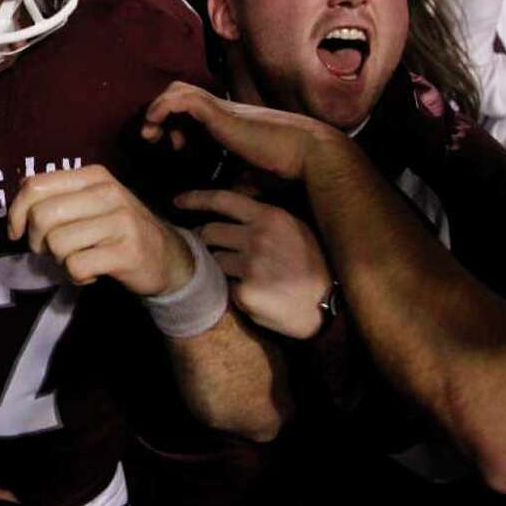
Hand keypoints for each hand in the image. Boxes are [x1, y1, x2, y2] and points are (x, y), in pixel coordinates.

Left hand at [8, 164, 193, 295]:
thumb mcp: (93, 202)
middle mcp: (108, 193)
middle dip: (37, 242)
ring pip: (57, 243)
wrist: (169, 258)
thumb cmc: (119, 229)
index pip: (35, 185)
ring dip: (59, 261)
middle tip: (51, 252)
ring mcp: (120, 222)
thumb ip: (60, 193)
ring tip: (78, 259)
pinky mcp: (127, 252)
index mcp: (94, 176)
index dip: (16, 212)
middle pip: (42, 216)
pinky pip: (77, 266)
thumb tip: (21, 189)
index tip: (17, 232)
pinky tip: (92, 272)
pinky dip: (77, 276)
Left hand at [142, 81, 339, 180]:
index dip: (177, 125)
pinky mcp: (221, 113)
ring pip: (178, 91)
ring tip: (150, 134)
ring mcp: (222, 109)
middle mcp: (223, 111)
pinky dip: (164, 107)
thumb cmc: (285, 170)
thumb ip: (235, 184)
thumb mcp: (251, 179)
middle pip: (181, 92)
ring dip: (158, 109)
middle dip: (162, 112)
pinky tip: (155, 125)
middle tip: (153, 137)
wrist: (308, 157)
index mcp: (229, 123)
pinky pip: (184, 100)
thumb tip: (222, 203)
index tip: (176, 149)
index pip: (192, 110)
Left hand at [176, 189, 331, 338]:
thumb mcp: (295, 229)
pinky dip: (230, 290)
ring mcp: (250, 265)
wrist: (327, 306)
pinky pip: (223, 286)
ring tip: (244, 276)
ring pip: (213, 260)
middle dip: (205, 241)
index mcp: (270, 217)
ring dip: (219, 268)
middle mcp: (258, 237)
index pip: (222, 199)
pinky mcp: (244, 292)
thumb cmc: (311, 267)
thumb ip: (263, 218)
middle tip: (212, 249)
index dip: (195, 199)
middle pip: (209, 232)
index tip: (177, 201)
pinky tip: (252, 294)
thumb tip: (228, 207)